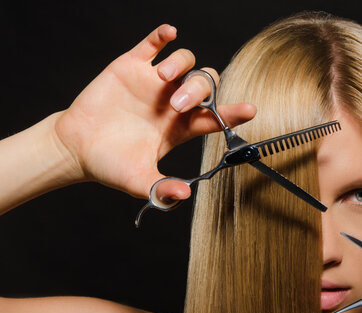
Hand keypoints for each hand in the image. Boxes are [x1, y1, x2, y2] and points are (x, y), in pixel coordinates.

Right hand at [53, 24, 255, 200]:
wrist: (77, 148)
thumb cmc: (111, 165)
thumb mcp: (138, 181)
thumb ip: (161, 189)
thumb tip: (185, 195)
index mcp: (182, 127)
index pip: (215, 116)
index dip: (233, 112)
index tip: (250, 110)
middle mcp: (174, 102)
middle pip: (205, 84)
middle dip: (198, 90)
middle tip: (176, 105)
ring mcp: (154, 83)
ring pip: (186, 61)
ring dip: (181, 65)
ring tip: (163, 78)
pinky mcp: (132, 67)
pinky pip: (153, 44)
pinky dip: (162, 35)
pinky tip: (169, 33)